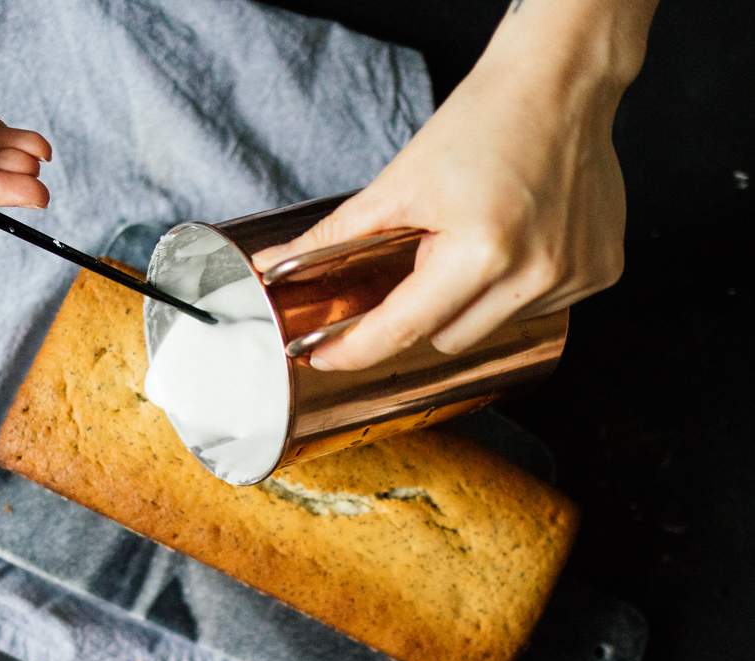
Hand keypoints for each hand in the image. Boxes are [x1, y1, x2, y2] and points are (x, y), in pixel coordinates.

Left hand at [254, 4, 647, 370]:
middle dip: (423, 311)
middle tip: (427, 254)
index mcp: (481, 251)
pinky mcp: (601, 273)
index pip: (403, 328)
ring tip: (477, 240)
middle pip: (446, 340)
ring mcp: (575, 277)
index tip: (325, 357)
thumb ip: (335, 236)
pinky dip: (513, 290)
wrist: (558, 85)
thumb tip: (276, 267)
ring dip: (470, 302)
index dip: (356, 349)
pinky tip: (516, 242)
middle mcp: (535, 273)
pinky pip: (535, 312)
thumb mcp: (398, 183)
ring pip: (490, 330)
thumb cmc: (482, 124)